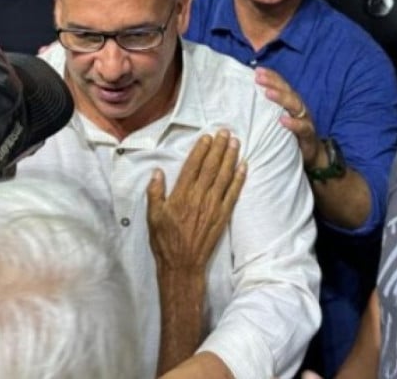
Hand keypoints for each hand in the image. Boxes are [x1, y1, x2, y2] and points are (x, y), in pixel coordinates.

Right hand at [146, 129, 246, 275]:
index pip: (192, 166)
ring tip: (236, 142)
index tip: (207, 136)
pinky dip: (239, 179)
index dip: (201, 150)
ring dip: (230, 158)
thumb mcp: (152, 216)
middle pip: (211, 167)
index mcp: (180, 195)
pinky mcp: (223, 215)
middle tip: (225, 132)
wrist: (183, 264)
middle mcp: (198, 197)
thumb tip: (157, 171)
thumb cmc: (165, 240)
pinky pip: (233, 193)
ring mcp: (213, 206)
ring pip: (224, 177)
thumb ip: (155, 193)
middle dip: (218, 148)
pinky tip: (244, 166)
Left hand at [255, 67, 322, 169]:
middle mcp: (298, 108)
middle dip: (273, 82)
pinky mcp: (308, 135)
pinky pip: (302, 127)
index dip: (271, 76)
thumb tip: (245, 100)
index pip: (281, 85)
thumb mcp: (277, 120)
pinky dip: (293, 123)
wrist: (311, 155)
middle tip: (258, 78)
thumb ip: (267, 110)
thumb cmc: (290, 135)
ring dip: (282, 98)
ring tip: (268, 93)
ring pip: (296, 105)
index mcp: (290, 103)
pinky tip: (283, 120)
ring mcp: (305, 120)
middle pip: (287, 91)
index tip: (256, 71)